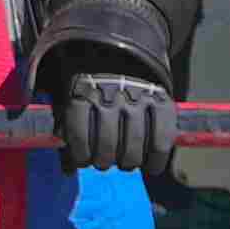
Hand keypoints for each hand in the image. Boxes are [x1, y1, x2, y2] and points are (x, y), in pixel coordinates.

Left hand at [56, 61, 176, 191]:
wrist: (120, 57)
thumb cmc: (91, 92)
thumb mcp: (72, 101)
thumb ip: (67, 134)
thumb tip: (68, 171)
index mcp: (84, 92)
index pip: (79, 132)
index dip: (81, 155)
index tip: (83, 162)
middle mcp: (112, 93)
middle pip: (108, 141)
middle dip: (104, 161)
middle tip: (104, 163)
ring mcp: (139, 96)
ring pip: (134, 142)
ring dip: (129, 162)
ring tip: (126, 164)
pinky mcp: (162, 101)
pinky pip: (161, 138)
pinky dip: (157, 159)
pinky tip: (152, 167)